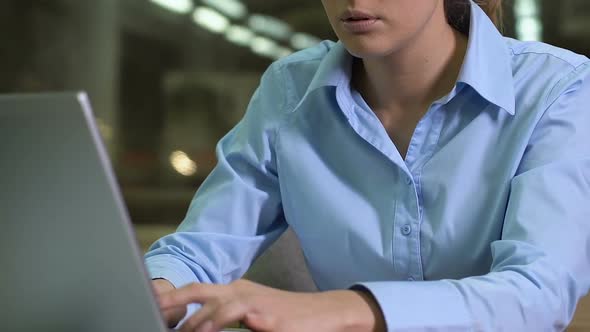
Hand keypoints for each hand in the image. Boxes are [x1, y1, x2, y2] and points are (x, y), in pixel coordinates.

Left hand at [158, 279, 384, 331]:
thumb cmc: (290, 319)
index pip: (197, 291)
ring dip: (191, 319)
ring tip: (173, 330)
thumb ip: (229, 321)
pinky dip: (217, 322)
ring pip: (214, 303)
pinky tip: (204, 330)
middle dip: (171, 300)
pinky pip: (235, 316)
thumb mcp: (256, 318)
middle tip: (148, 309)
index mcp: (236, 291)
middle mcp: (241, 291)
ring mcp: (253, 300)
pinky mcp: (266, 314)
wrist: (326, 314)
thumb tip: (202, 328)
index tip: (152, 307)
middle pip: (198, 290)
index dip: (173, 299)